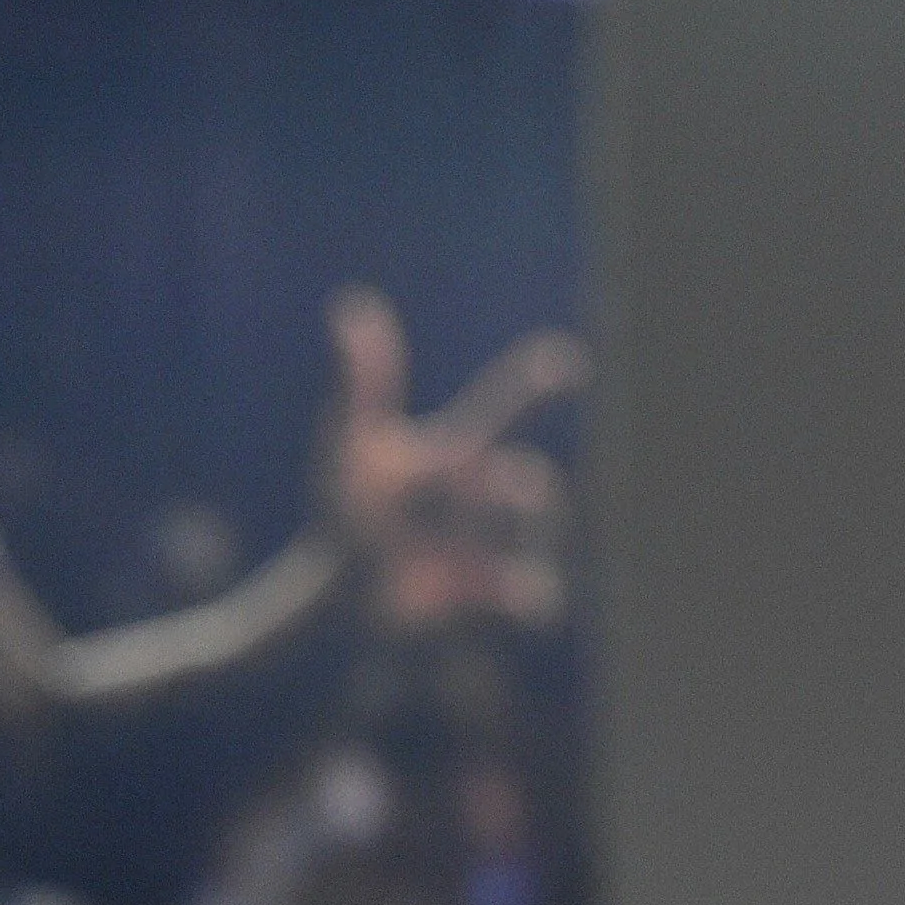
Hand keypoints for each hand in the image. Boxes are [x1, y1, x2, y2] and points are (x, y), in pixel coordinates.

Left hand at [311, 288, 583, 612]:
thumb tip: (354, 303)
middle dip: (525, 489)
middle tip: (513, 489)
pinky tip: (528, 601)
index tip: (568, 362)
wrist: (336, 577)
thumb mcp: (353, 440)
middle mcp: (485, 496)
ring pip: (540, 538)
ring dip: (528, 540)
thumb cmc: (348, 499)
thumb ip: (362, 379)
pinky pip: (536, 599)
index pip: (505, 406)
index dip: (536, 382)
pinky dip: (536, 599)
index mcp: (458, 450)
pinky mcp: (489, 596)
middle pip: (534, 484)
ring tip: (492, 555)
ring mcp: (493, 545)